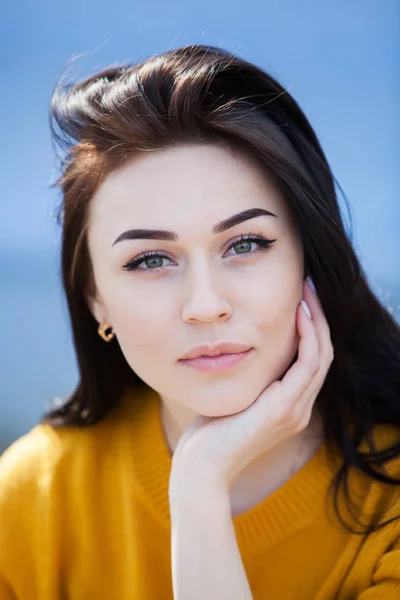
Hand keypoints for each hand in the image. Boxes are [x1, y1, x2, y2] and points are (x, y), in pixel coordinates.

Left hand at [170, 278, 333, 491]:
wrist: (201, 468)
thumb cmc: (209, 434)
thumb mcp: (234, 399)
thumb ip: (247, 379)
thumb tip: (238, 350)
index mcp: (290, 407)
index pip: (311, 361)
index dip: (311, 328)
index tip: (299, 299)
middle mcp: (299, 409)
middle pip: (323, 353)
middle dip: (318, 317)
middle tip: (308, 286)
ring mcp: (295, 411)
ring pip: (321, 354)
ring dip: (316, 319)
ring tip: (306, 291)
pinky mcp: (284, 409)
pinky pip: (307, 364)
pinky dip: (308, 336)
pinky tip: (298, 313)